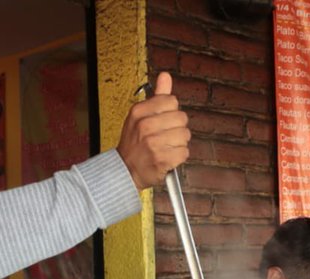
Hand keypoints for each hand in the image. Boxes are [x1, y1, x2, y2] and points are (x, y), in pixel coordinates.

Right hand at [117, 72, 189, 189]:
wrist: (124, 170)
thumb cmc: (134, 143)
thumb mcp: (140, 116)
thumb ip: (156, 96)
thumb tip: (165, 76)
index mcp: (139, 111)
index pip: (172, 101)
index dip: (171, 112)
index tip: (162, 121)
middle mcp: (145, 126)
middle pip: (181, 118)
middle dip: (177, 128)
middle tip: (165, 136)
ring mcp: (153, 143)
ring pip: (185, 135)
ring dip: (179, 143)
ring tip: (165, 147)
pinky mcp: (162, 159)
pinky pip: (184, 152)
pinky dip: (178, 157)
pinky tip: (167, 157)